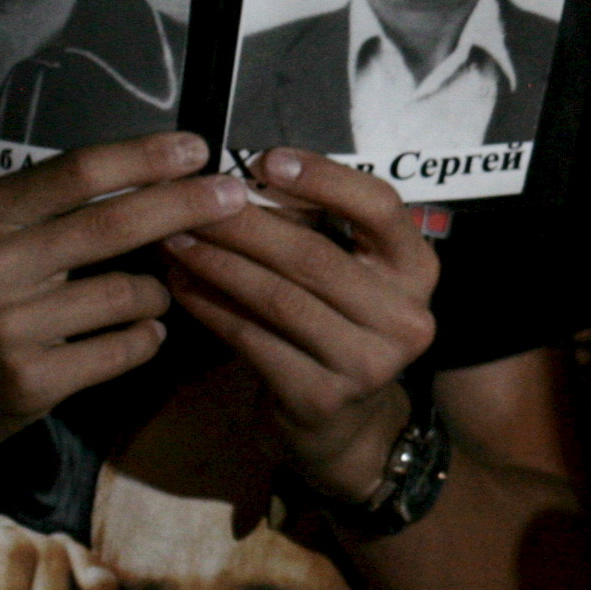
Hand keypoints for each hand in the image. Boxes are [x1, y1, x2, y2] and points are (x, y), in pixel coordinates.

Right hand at [0, 131, 234, 461]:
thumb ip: (56, 209)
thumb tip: (160, 172)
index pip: (79, 172)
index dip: (147, 156)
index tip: (200, 147)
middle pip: (115, 225)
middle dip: (187, 205)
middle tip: (234, 195)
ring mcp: (10, 327)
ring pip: (131, 293)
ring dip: (159, 291)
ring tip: (152, 292)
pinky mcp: (31, 381)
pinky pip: (125, 348)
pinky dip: (146, 337)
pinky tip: (141, 334)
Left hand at [160, 148, 441, 502]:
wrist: (347, 429)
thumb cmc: (337, 329)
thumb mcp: (348, 276)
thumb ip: (314, 230)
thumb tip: (239, 179)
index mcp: (417, 269)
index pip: (380, 207)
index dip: (324, 178)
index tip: (265, 160)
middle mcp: (406, 315)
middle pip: (314, 255)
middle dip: (242, 224)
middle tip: (187, 202)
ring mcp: (369, 362)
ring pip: (278, 298)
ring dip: (216, 264)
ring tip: (173, 240)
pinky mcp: (322, 397)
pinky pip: (253, 341)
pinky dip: (210, 309)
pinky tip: (180, 287)